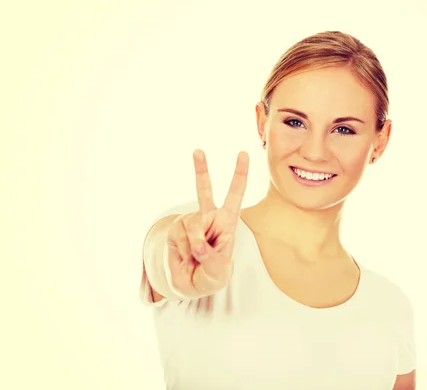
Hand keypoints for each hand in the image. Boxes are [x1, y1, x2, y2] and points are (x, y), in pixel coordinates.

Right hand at [166, 149, 248, 296]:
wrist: (190, 284)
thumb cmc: (212, 274)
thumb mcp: (219, 271)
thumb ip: (213, 258)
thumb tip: (199, 245)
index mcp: (227, 221)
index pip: (235, 194)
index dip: (239, 174)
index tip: (243, 153)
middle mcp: (208, 217)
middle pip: (204, 190)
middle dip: (200, 169)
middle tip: (198, 150)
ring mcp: (190, 222)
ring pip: (193, 228)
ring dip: (196, 249)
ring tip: (198, 259)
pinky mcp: (175, 230)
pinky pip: (180, 239)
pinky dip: (184, 252)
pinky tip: (186, 257)